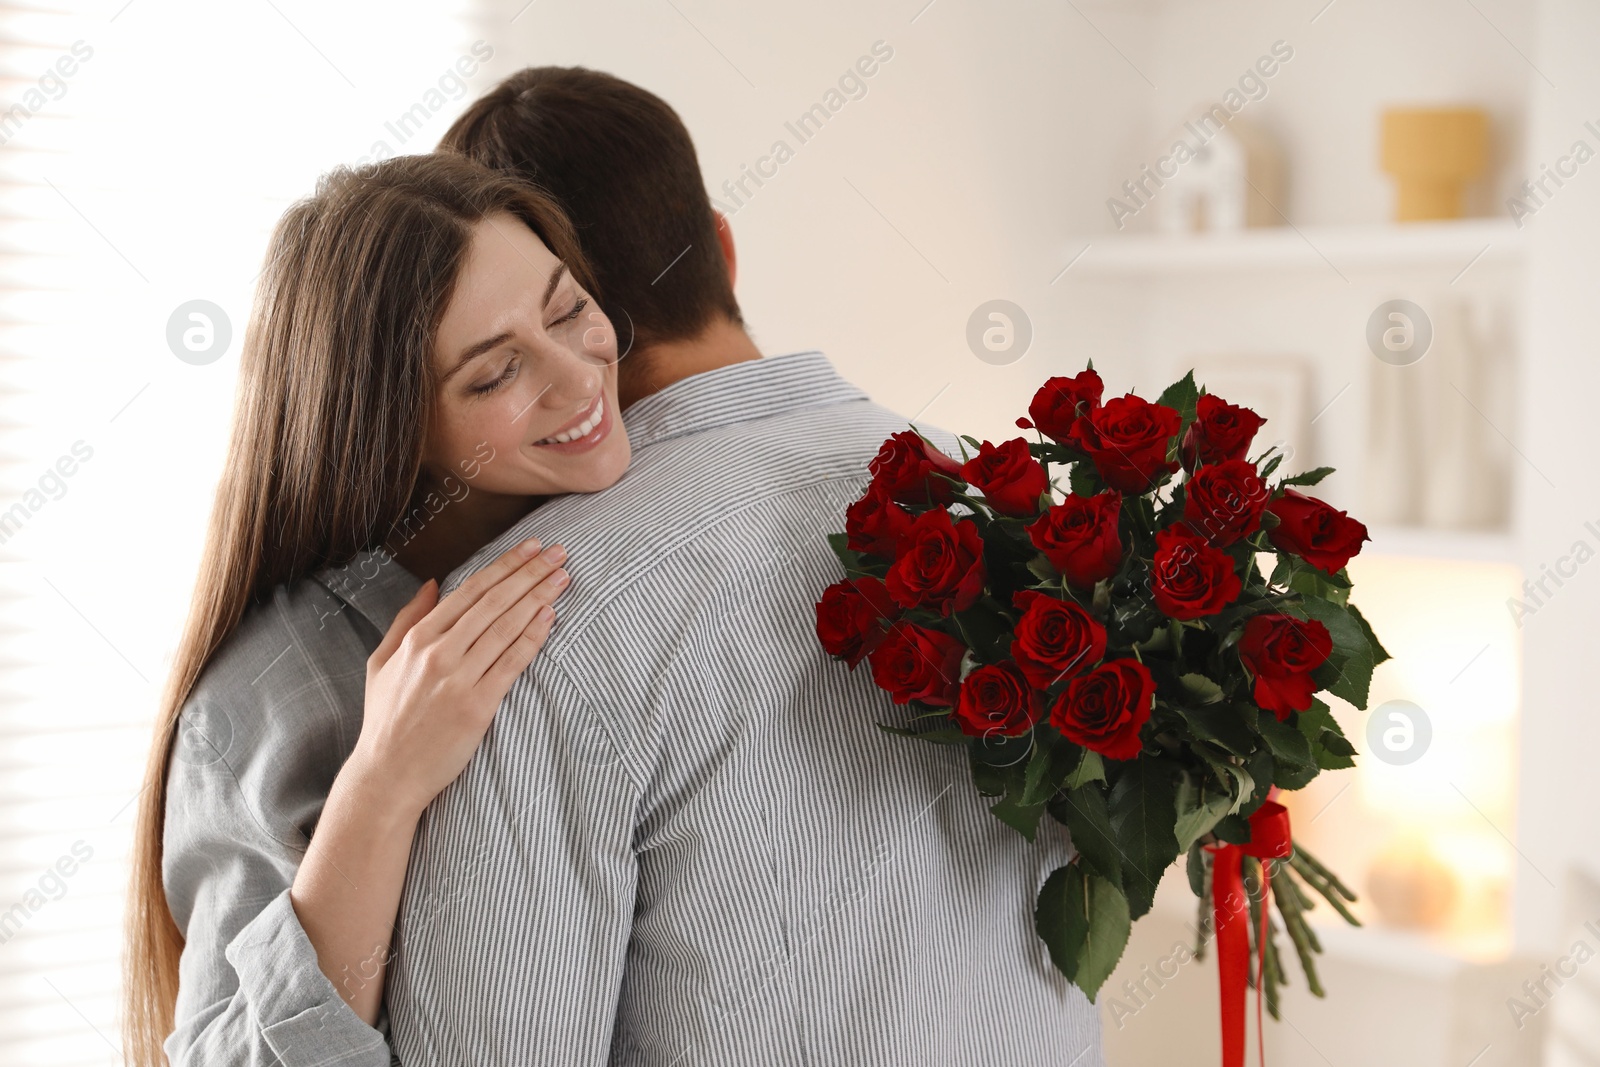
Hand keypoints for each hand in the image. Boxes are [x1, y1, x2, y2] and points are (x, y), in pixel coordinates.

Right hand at [347, 538, 569, 815]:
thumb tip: (432, 583)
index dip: (504, 565)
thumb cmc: (386, 719)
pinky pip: (512, 663)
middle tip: (558, 553)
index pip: (470, 590)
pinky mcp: (477, 705)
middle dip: (530, 573)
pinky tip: (551, 617)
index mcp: (417, 638)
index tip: (530, 548)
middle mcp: (438, 653)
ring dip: (538, 597)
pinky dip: (533, 637)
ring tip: (562, 577)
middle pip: (494, 602)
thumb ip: (407, 619)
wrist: (388, 774)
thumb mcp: (382, 661)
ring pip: (506, 627)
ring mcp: (458, 679)